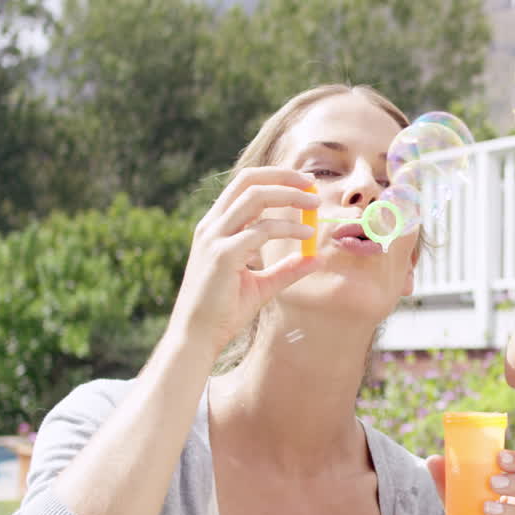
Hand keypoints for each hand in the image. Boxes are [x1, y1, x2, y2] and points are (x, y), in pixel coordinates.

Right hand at [169, 167, 322, 352]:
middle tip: (313, 185)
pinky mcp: (222, 256)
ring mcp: (214, 238)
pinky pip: (260, 230)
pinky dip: (287, 228)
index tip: (304, 183)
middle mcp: (212, 226)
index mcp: (216, 227)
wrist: (198, 337)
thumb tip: (317, 259)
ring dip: (289, 196)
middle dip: (283, 177)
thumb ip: (287, 270)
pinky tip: (307, 236)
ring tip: (315, 206)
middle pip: (248, 181)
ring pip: (255, 198)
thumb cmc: (225, 311)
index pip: (244, 185)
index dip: (275, 177)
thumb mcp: (262, 285)